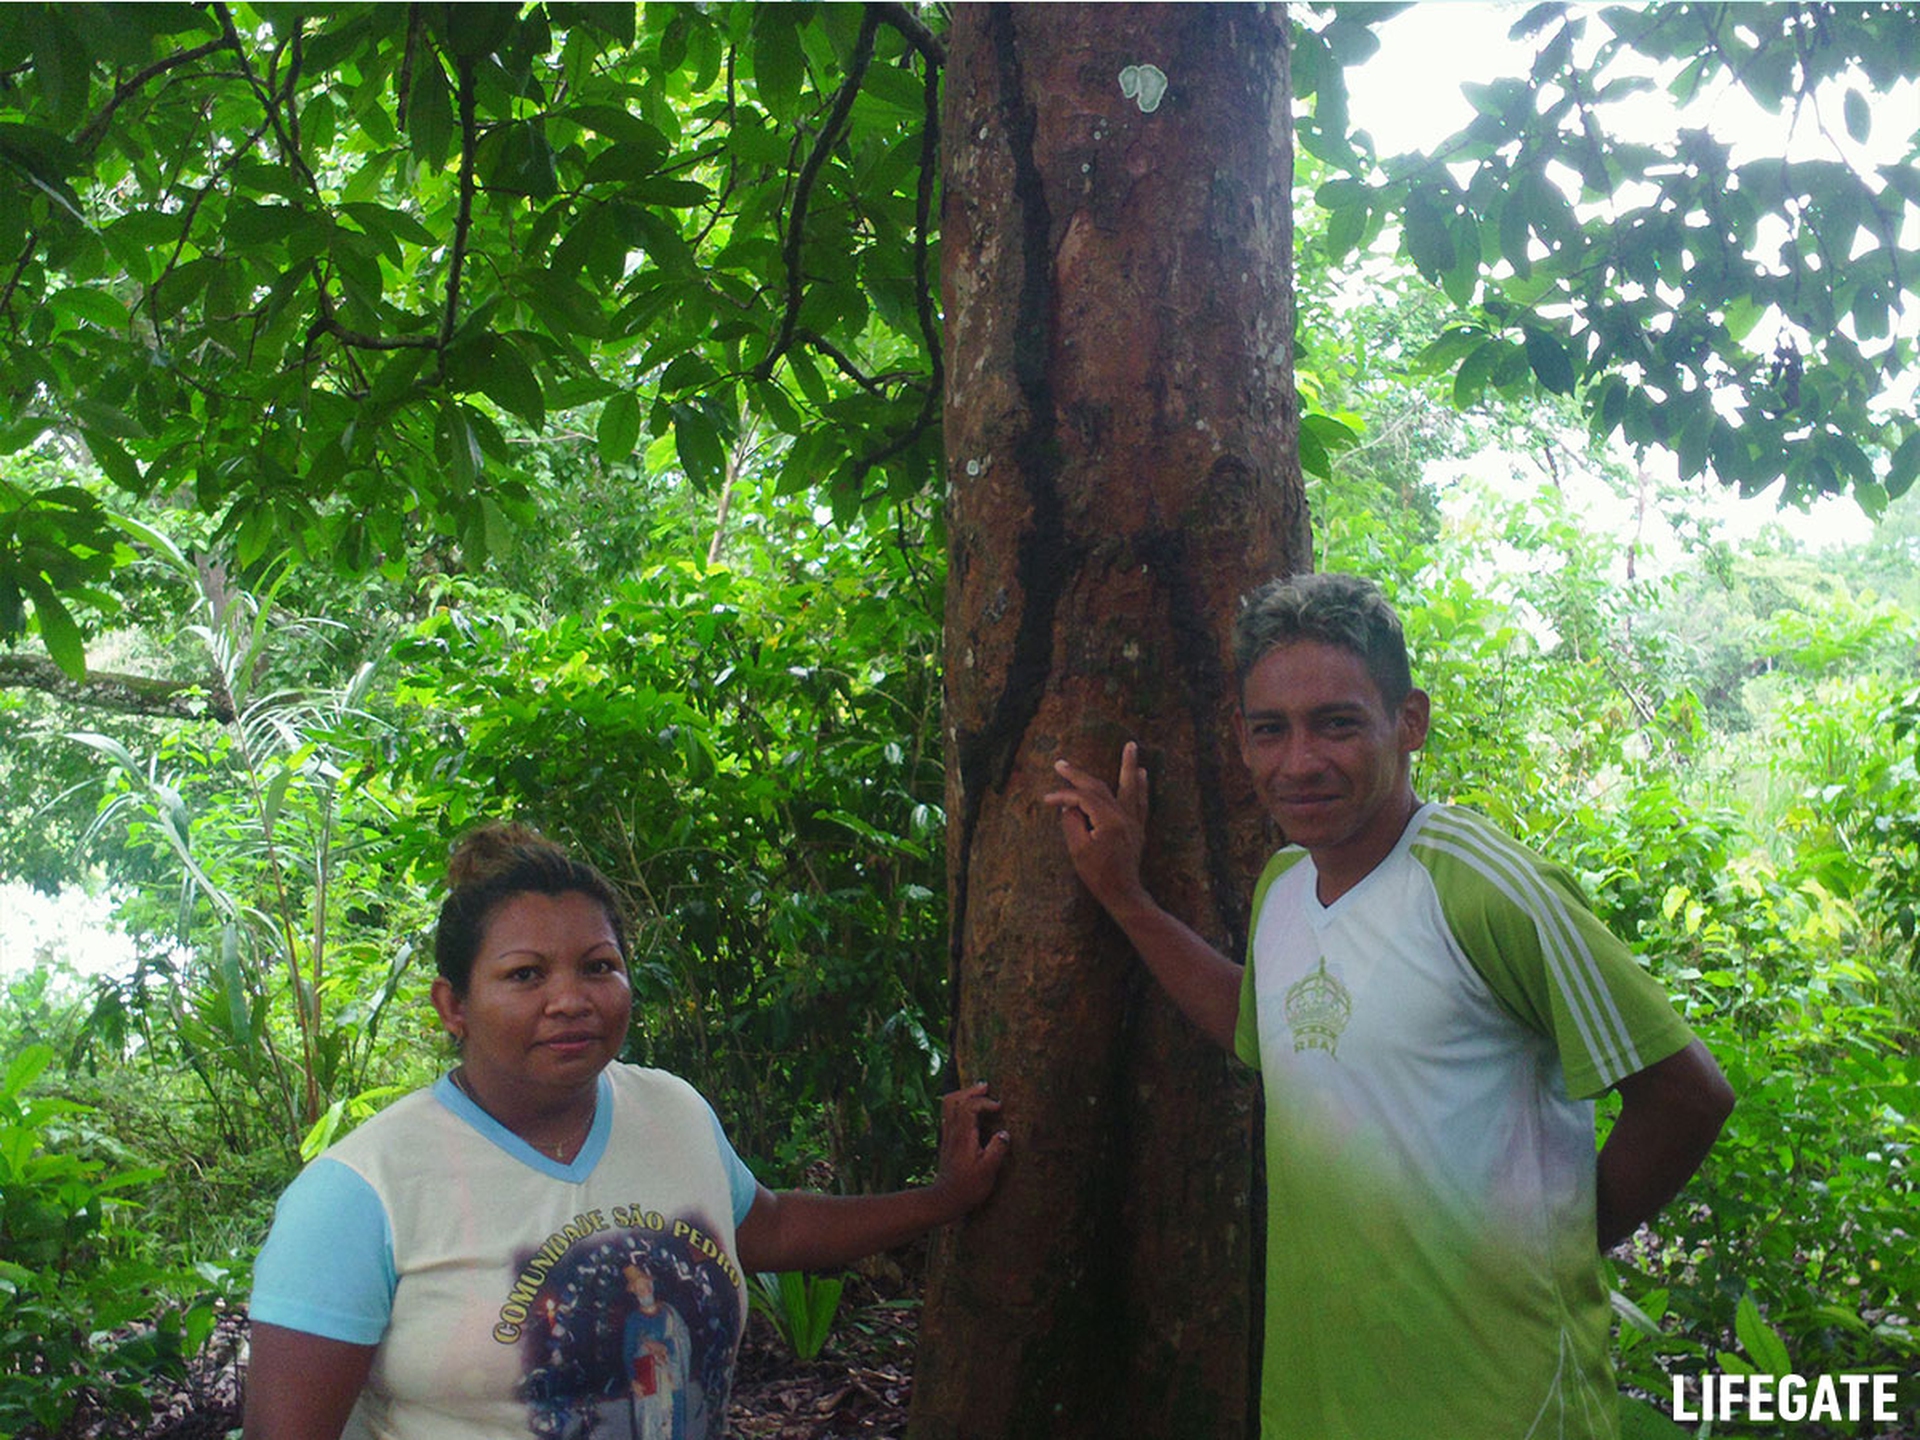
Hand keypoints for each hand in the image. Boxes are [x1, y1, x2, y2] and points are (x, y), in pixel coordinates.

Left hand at [929, 1081, 1010, 1215]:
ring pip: (948, 1105)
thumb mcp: (988, 1171)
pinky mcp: (947, 1140)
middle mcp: (952, 1131)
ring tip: (979, 1093)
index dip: (984, 1101)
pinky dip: (959, 1105)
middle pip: (954, 1099)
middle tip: (986, 1086)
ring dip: (963, 1095)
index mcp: (963, 1136)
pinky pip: (948, 1114)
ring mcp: (947, 1135)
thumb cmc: (968, 1187)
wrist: (946, 1199)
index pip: (969, 1106)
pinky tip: (971, 1111)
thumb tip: (1005, 1133)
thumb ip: (997, 1150)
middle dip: (970, 1090)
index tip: (999, 1106)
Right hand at [1044, 740, 1150, 913]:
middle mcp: (1124, 816)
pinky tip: (1142, 775)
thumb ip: (1072, 824)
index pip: (1082, 798)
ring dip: (1128, 765)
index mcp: (1109, 820)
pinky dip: (1140, 787)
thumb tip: (1069, 807)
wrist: (1124, 893)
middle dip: (1079, 775)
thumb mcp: (1078, 851)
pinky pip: (1141, 802)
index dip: (1063, 796)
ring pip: (1129, 787)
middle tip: (1061, 763)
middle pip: (1100, 787)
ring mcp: (1133, 821)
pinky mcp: (1137, 828)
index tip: (1047, 800)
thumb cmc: (1098, 875)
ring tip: (1131, 746)